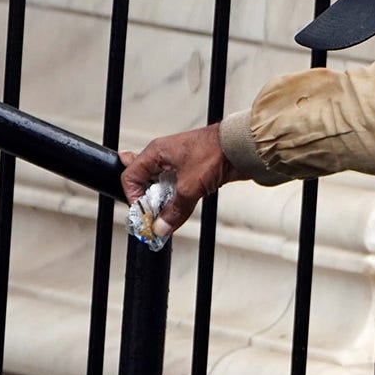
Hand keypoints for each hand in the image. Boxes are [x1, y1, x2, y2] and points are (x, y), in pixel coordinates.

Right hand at [118, 124, 236, 237]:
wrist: (244, 148)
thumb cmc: (215, 152)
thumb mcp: (190, 185)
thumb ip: (175, 209)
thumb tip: (162, 226)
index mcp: (156, 152)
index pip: (130, 176)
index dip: (133, 197)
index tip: (143, 214)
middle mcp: (164, 157)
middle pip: (144, 182)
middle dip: (147, 200)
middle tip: (152, 216)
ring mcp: (179, 164)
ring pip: (162, 187)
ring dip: (163, 202)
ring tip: (166, 216)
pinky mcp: (194, 172)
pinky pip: (178, 189)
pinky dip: (177, 200)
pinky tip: (180, 210)